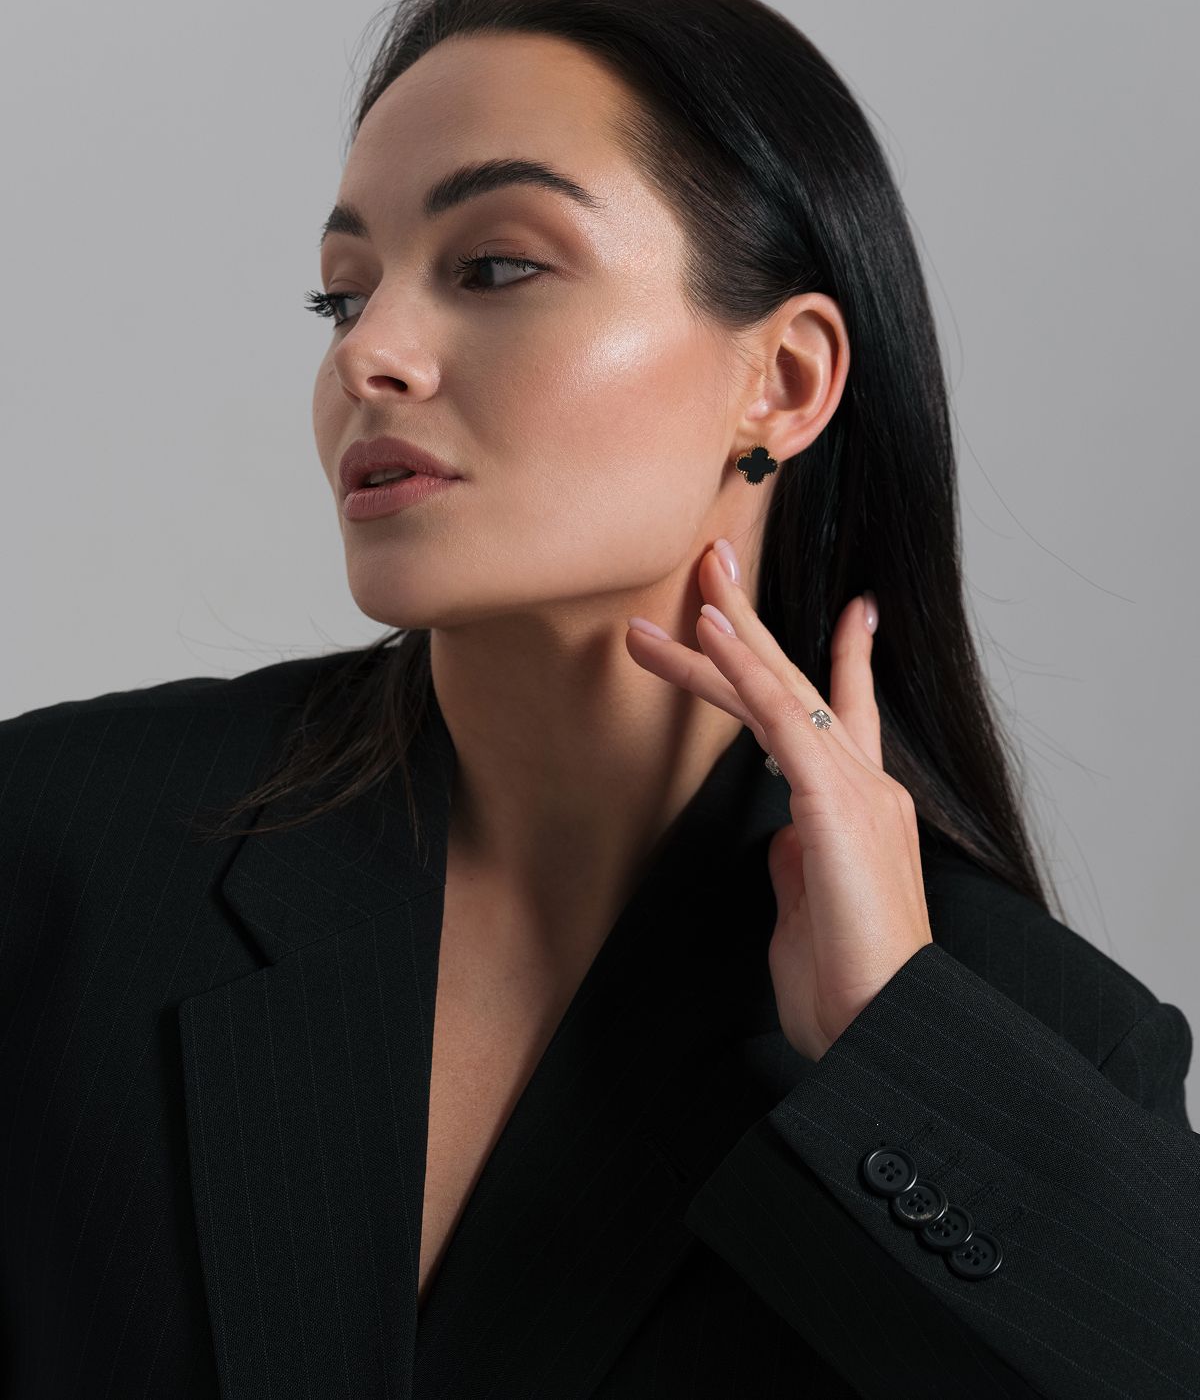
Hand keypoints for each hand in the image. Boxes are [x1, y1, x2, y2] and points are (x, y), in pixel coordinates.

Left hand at [625, 539, 933, 1062]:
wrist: (884, 1031)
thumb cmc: (850, 987)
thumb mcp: (808, 911)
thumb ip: (797, 862)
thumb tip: (780, 835)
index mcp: (860, 810)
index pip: (845, 714)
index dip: (843, 656)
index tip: (851, 609)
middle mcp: (865, 786)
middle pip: (802, 683)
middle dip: (756, 622)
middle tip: (718, 567)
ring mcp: (855, 789)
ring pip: (780, 690)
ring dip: (727, 635)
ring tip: (689, 588)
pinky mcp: (835, 803)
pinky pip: (783, 718)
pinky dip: (746, 669)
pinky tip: (715, 632)